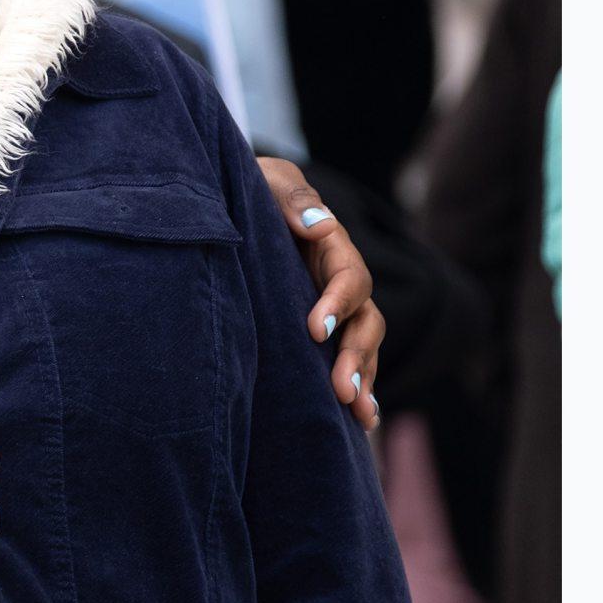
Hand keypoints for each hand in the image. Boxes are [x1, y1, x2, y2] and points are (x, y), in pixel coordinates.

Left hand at [258, 157, 384, 428]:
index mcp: (330, 244)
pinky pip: (346, 356)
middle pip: (364, 318)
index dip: (338, 303)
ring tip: (359, 414)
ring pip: (361, 343)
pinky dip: (356, 385)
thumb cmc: (250, 187)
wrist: (237, 198)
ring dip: (363, 378)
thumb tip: (319, 227)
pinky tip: (359, 421)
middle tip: (343, 391)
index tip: (316, 331)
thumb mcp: (269, 181)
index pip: (349, 275)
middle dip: (356, 355)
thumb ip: (292, 199)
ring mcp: (333, 303)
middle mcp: (339, 277)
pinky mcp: (320, 325)